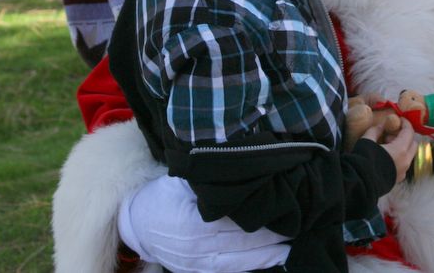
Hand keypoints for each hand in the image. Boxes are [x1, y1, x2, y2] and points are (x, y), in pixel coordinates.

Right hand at [120, 174, 289, 272]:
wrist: (136, 224)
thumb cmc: (161, 197)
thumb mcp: (180, 182)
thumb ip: (206, 181)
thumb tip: (236, 170)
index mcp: (192, 221)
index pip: (235, 220)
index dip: (261, 216)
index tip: (283, 208)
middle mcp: (196, 246)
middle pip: (241, 242)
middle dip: (270, 236)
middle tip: (296, 227)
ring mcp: (196, 262)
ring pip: (237, 262)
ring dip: (265, 256)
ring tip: (288, 248)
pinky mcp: (195, 272)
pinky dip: (247, 268)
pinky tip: (267, 262)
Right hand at [366, 117, 417, 182]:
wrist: (359, 184)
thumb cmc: (363, 160)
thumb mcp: (367, 140)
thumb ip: (376, 130)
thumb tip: (381, 126)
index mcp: (401, 150)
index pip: (409, 132)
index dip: (405, 123)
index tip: (400, 119)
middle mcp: (406, 161)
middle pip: (413, 144)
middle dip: (405, 136)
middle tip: (392, 133)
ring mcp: (403, 172)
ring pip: (409, 155)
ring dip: (402, 147)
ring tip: (386, 145)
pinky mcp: (398, 179)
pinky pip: (403, 164)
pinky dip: (399, 157)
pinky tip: (386, 157)